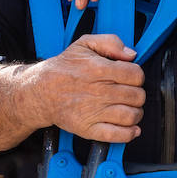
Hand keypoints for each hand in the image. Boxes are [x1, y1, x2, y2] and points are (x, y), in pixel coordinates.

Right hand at [30, 33, 145, 140]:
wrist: (39, 91)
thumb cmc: (64, 68)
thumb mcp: (84, 44)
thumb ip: (110, 42)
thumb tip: (131, 54)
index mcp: (98, 70)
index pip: (136, 75)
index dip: (137, 75)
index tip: (130, 77)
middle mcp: (98, 92)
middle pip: (137, 96)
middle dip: (137, 93)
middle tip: (128, 92)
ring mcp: (93, 112)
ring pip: (132, 115)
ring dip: (136, 112)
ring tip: (129, 107)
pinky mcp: (88, 128)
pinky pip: (117, 135)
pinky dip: (129, 133)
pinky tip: (132, 128)